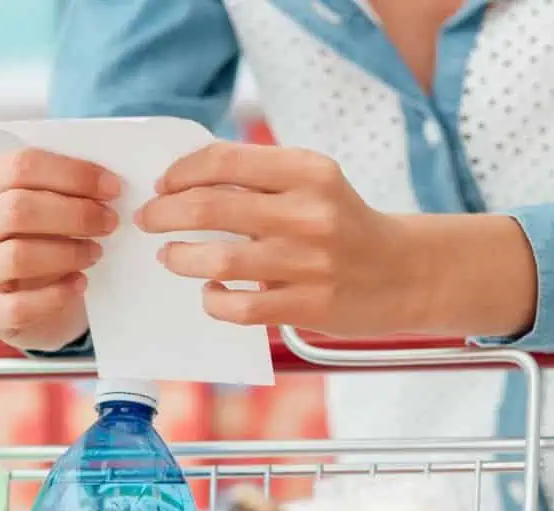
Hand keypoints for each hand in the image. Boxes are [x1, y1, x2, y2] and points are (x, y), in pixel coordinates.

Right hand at [0, 149, 121, 350]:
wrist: (32, 303)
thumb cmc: (43, 242)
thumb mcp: (49, 207)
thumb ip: (67, 189)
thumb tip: (106, 183)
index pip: (20, 167)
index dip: (71, 174)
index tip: (111, 187)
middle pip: (17, 209)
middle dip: (74, 214)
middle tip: (109, 222)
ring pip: (17, 257)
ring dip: (67, 253)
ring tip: (95, 252)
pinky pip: (19, 306)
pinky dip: (56, 295)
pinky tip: (79, 284)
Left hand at [136, 143, 411, 336]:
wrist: (404, 273)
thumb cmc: (342, 225)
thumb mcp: (313, 185)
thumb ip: (260, 178)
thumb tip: (185, 181)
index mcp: (308, 171)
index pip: (223, 161)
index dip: (180, 173)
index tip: (163, 185)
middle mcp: (309, 212)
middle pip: (209, 207)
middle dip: (164, 214)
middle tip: (149, 220)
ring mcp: (309, 262)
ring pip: (218, 260)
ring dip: (179, 257)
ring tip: (171, 257)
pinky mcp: (309, 306)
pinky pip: (239, 307)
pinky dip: (213, 300)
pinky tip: (211, 293)